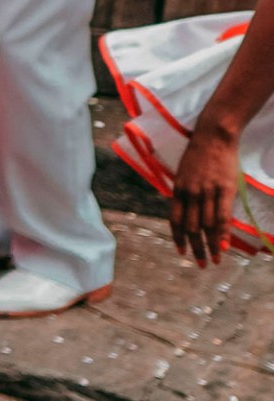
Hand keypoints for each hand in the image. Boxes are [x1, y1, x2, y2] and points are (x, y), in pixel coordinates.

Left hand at [170, 125, 238, 267]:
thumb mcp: (184, 174)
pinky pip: (222, 216)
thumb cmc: (199, 155)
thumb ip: (184, 193)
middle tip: (201, 264)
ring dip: (210, 246)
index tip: (181, 252)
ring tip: (215, 261)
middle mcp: (190, 192)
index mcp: (178, 189)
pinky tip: (223, 247)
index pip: (176, 219)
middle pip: (191, 227)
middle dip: (195, 248)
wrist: (213, 136)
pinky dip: (222, 233)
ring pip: (206, 225)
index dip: (178, 237)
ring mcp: (207, 191)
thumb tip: (185, 211)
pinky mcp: (224, 189)